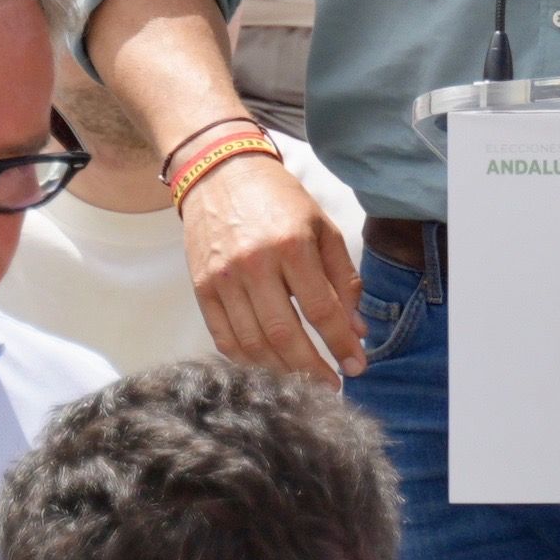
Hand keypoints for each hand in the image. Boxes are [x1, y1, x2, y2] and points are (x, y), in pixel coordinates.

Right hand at [176, 150, 364, 380]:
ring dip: (280, 371)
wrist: (219, 172)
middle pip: (283, 334)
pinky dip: (246, 361)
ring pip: (252, 343)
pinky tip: (268, 368)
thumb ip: (342, 279)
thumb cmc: (278, 200)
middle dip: (312, 368)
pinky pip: (223, 338)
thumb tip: (358, 329)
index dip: (341, 344)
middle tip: (331, 386)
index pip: (320, 309)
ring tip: (302, 382)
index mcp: (291, 246)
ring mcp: (223, 279)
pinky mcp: (201, 288)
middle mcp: (254, 264)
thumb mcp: (322, 228)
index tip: (357, 366)